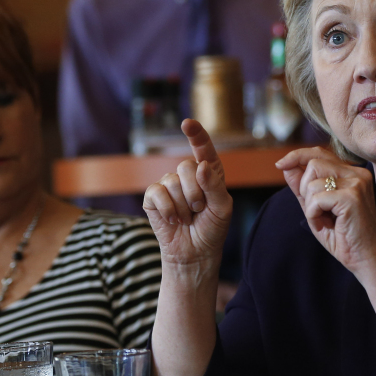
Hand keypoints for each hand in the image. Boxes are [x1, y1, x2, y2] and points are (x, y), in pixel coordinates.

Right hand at [143, 119, 232, 267]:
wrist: (195, 252)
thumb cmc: (213, 228)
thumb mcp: (222, 208)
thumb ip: (214, 186)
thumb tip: (201, 165)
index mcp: (210, 172)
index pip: (203, 149)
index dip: (196, 134)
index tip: (187, 123)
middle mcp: (188, 175)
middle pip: (186, 166)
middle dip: (195, 192)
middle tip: (199, 209)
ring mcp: (169, 184)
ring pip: (171, 181)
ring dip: (182, 205)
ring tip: (187, 217)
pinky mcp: (153, 198)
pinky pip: (156, 193)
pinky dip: (168, 209)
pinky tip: (173, 220)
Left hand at [276, 146, 375, 273]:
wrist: (365, 259)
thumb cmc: (344, 236)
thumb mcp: (317, 208)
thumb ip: (303, 187)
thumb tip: (286, 165)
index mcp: (353, 173)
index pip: (320, 153)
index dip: (298, 156)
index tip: (280, 164)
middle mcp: (358, 173)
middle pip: (313, 163)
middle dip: (304, 188)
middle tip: (316, 211)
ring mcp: (357, 183)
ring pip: (313, 182)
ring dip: (310, 205)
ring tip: (325, 220)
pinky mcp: (352, 197)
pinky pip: (317, 198)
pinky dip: (314, 214)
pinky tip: (327, 225)